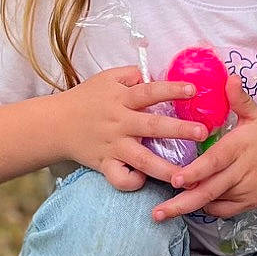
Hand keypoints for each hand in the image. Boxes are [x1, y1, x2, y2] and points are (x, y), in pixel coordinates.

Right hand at [56, 64, 209, 192]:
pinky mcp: (104, 165)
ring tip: (188, 176)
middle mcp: (119, 123)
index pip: (149, 92)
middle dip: (179, 130)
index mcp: (121, 99)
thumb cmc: (85, 99)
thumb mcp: (106, 78)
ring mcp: (113, 146)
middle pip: (152, 126)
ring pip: (142, 160)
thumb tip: (154, 73)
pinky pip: (120, 178)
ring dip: (166, 168)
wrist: (54, 124)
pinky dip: (132, 182)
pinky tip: (144, 179)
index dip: (171, 90)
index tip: (193, 90)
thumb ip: (132, 74)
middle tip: (202, 132)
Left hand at [150, 76, 256, 221]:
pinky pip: (223, 210)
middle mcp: (241, 172)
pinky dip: (208, 209)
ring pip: (214, 202)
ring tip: (163, 212)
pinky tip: (190, 207)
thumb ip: (240, 99)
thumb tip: (229, 77)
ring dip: (190, 206)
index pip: (214, 162)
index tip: (176, 179)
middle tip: (158, 213)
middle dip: (182, 203)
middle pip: (209, 190)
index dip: (195, 172)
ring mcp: (245, 191)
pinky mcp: (248, 204)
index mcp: (240, 147)